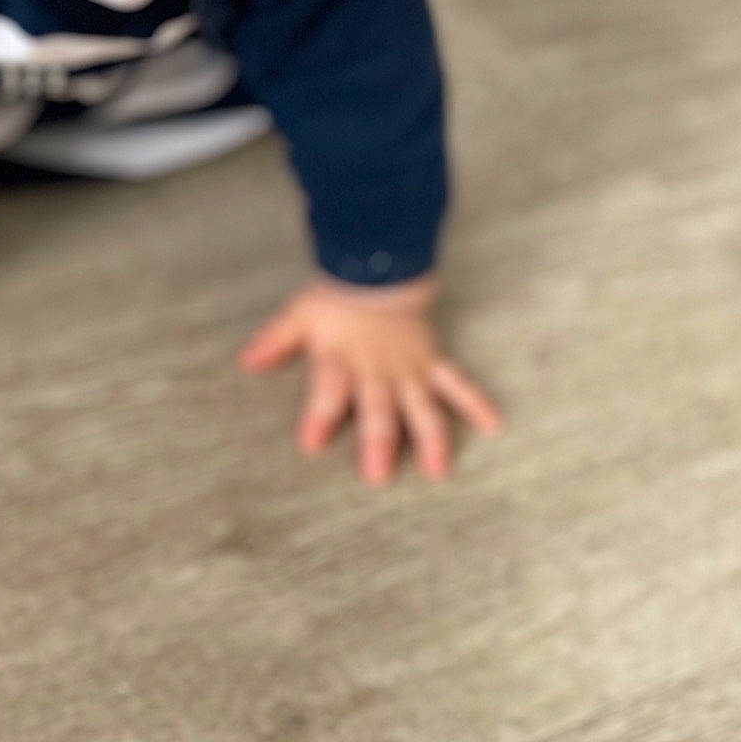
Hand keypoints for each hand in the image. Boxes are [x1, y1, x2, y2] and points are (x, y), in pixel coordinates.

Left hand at [237, 274, 501, 485]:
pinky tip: (494, 424)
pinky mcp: (431, 362)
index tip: (312, 444)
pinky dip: (476, 401)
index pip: (328, 391)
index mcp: (341, 360)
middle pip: (378, 407)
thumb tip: (246, 363)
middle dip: (377, 441)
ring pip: (421, 406)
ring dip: (429, 438)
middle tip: (378, 476)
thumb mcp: (299, 316)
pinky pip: (457, 382)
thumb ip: (275, 342)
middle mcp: (376, 370)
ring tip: (436, 470)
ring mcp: (408, 369)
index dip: (320, 416)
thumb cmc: (336, 297)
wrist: (378, 265)